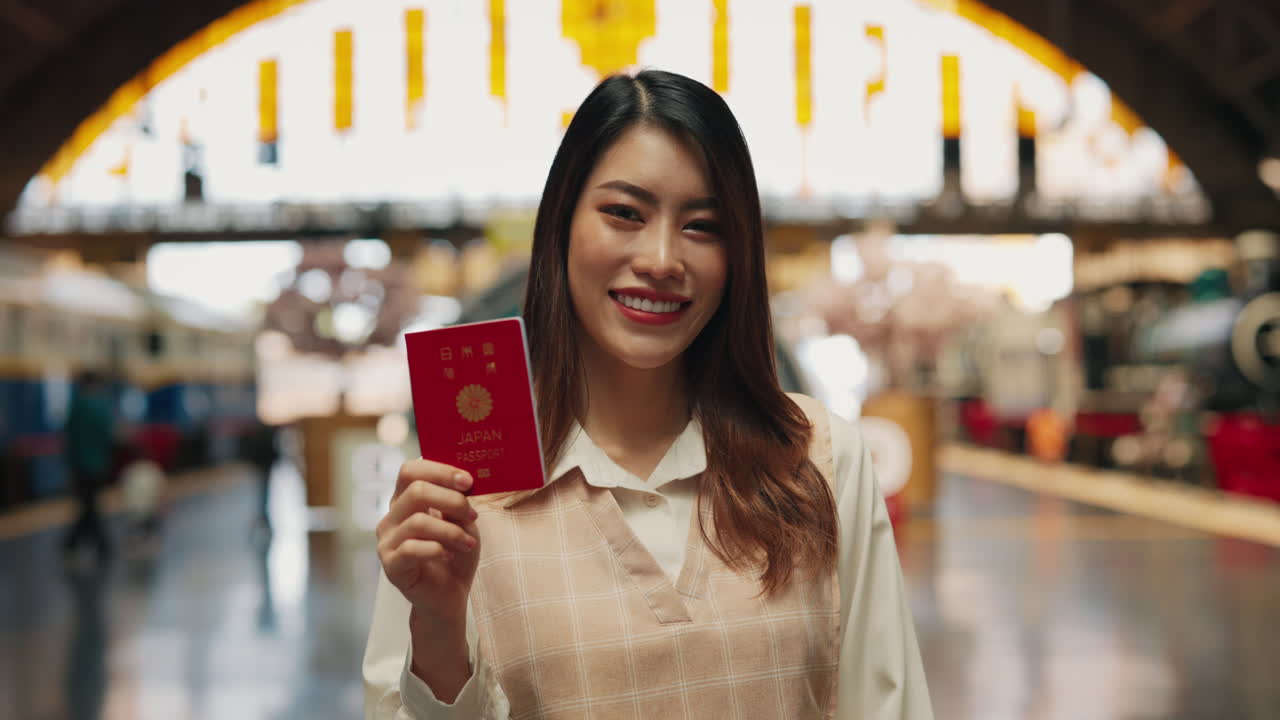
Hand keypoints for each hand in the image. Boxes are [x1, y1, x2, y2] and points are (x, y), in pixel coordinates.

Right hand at [376, 459, 480, 630]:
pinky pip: (412, 549)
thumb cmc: (455, 555)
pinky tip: (450, 556)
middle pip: (416, 491)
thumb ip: (457, 502)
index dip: (440, 471)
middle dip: (452, 500)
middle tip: (473, 515)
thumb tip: (464, 482)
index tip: (467, 481)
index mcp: (405, 501)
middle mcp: (391, 517)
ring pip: (419, 521)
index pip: (410, 471)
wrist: (449, 597)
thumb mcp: (462, 523)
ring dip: (452, 531)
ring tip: (468, 544)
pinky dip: (438, 550)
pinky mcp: (390, 565)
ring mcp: (387, 541)